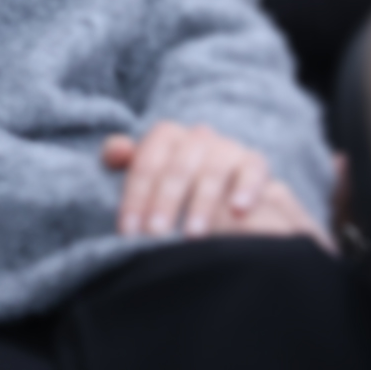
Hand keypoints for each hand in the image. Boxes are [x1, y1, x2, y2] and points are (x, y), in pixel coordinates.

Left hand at [102, 123, 324, 249]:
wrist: (223, 180)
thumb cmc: (172, 178)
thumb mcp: (146, 169)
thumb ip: (122, 157)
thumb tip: (116, 152)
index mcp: (165, 135)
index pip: (145, 163)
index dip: (135, 197)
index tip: (130, 230)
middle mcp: (196, 137)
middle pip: (177, 167)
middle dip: (164, 202)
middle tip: (156, 234)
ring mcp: (227, 148)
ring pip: (212, 171)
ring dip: (201, 203)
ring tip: (192, 234)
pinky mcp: (254, 162)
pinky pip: (253, 170)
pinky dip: (247, 190)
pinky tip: (238, 211)